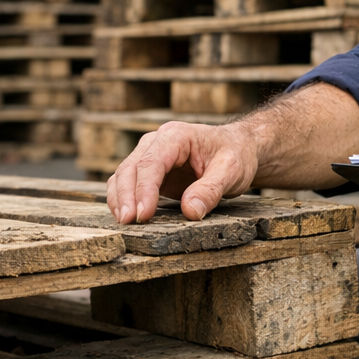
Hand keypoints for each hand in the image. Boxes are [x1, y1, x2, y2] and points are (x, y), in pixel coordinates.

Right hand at [107, 120, 257, 223]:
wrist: (239, 148)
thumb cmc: (236, 154)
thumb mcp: (232, 171)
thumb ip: (211, 189)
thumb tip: (190, 211)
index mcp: (177, 136)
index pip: (152, 162)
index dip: (144, 190)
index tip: (142, 214)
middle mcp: (158, 141)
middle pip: (131, 167)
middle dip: (126, 196)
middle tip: (128, 222)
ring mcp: (151, 154)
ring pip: (124, 174)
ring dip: (120, 198)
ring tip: (124, 223)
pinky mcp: (152, 170)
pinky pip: (129, 183)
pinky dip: (123, 198)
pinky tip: (127, 216)